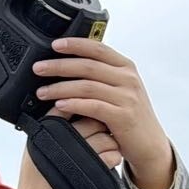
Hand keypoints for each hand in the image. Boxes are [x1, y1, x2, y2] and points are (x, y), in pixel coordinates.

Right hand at [7, 111, 118, 188]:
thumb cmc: (36, 184)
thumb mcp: (34, 150)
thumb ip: (48, 129)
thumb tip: (68, 108)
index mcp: (43, 131)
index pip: (67, 105)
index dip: (82, 107)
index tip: (88, 115)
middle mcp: (57, 139)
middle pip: (90, 119)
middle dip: (101, 124)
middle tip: (104, 132)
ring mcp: (73, 155)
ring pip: (104, 136)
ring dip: (111, 141)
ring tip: (108, 148)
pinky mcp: (88, 172)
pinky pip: (111, 155)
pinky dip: (114, 157)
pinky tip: (110, 161)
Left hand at [34, 37, 174, 188]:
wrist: (149, 144)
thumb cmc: (129, 116)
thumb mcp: (120, 89)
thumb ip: (102, 76)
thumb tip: (71, 64)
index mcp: (126, 67)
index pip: (98, 48)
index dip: (75, 44)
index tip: (54, 44)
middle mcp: (128, 79)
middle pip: (88, 66)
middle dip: (59, 66)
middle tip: (38, 68)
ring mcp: (127, 97)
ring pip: (87, 86)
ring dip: (60, 87)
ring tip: (41, 92)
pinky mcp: (123, 117)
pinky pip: (93, 106)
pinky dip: (74, 104)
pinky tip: (59, 105)